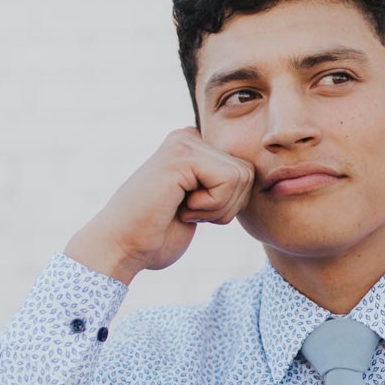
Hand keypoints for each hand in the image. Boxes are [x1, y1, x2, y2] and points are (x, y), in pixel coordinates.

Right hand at [63, 127, 255, 281]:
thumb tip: (263, 179)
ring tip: (181, 208)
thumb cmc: (156, 237)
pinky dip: (211, 206)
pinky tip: (180, 206)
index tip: (191, 211)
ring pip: (241, 177)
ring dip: (217, 208)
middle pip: (248, 173)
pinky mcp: (182, 154)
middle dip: (227, 206)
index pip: (247, 173)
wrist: (121, 247)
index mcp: (196, 148)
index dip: (229, 205)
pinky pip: (228, 181)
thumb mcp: (201, 206)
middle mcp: (190, 136)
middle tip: (186, 211)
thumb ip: (224, 189)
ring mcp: (185, 141)